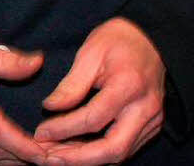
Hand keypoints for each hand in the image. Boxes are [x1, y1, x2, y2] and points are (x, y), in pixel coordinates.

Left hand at [34, 18, 164, 163]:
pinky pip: (126, 147)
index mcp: (128, 86)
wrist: (150, 40)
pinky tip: (78, 148)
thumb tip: (50, 107)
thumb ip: (72, 83)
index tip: (41, 133)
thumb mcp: (90, 51)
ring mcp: (152, 121)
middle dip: (79, 159)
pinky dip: (101, 152)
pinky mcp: (152, 126)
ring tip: (58, 154)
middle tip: (50, 157)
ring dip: (88, 159)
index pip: (93, 119)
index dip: (64, 129)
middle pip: (113, 149)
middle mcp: (145, 110)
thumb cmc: (117, 40)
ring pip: (121, 154)